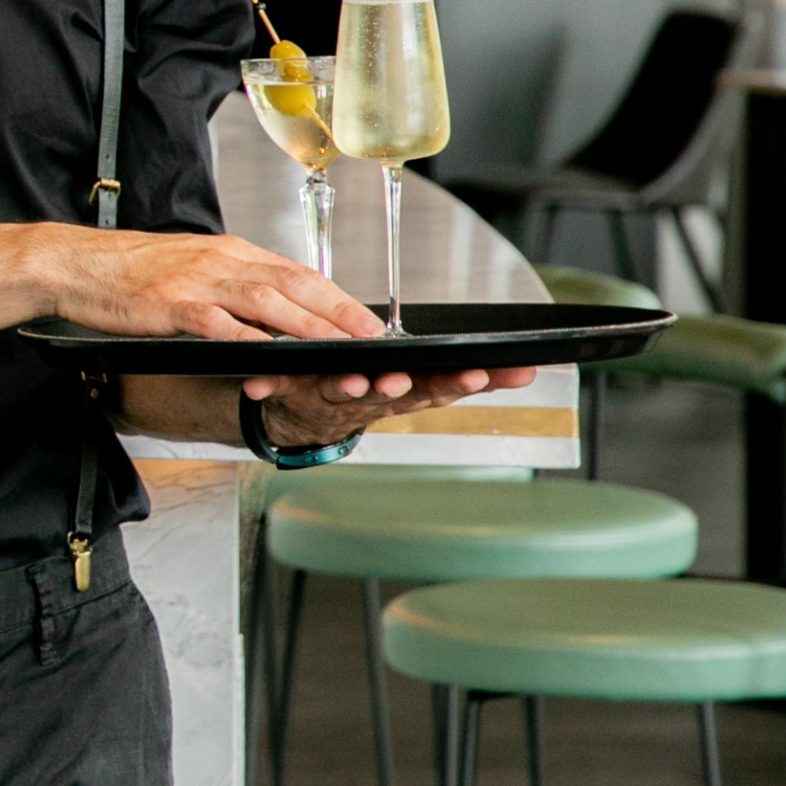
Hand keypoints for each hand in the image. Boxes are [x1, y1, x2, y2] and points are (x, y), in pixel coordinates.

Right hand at [47, 228, 386, 345]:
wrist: (75, 263)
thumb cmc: (128, 271)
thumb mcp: (190, 268)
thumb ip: (230, 284)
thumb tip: (270, 308)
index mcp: (227, 253)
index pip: (294, 272)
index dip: (335, 296)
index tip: (365, 317)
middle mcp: (219, 261)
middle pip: (291, 283)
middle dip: (337, 310)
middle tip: (372, 334)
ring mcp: (197, 282)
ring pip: (266, 301)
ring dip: (307, 326)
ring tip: (338, 346)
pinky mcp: (171, 304)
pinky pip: (218, 324)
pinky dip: (249, 340)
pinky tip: (271, 356)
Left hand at [241, 363, 541, 446]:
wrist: (308, 418)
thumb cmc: (369, 391)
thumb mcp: (422, 384)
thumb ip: (468, 376)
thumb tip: (529, 367)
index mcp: (403, 391)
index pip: (440, 387)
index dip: (461, 382)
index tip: (484, 374)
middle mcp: (369, 398)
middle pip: (393, 392)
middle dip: (404, 386)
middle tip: (407, 381)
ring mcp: (329, 397)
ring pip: (342, 392)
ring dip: (349, 388)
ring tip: (355, 380)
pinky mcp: (291, 392)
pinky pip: (278, 387)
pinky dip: (268, 383)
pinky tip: (256, 383)